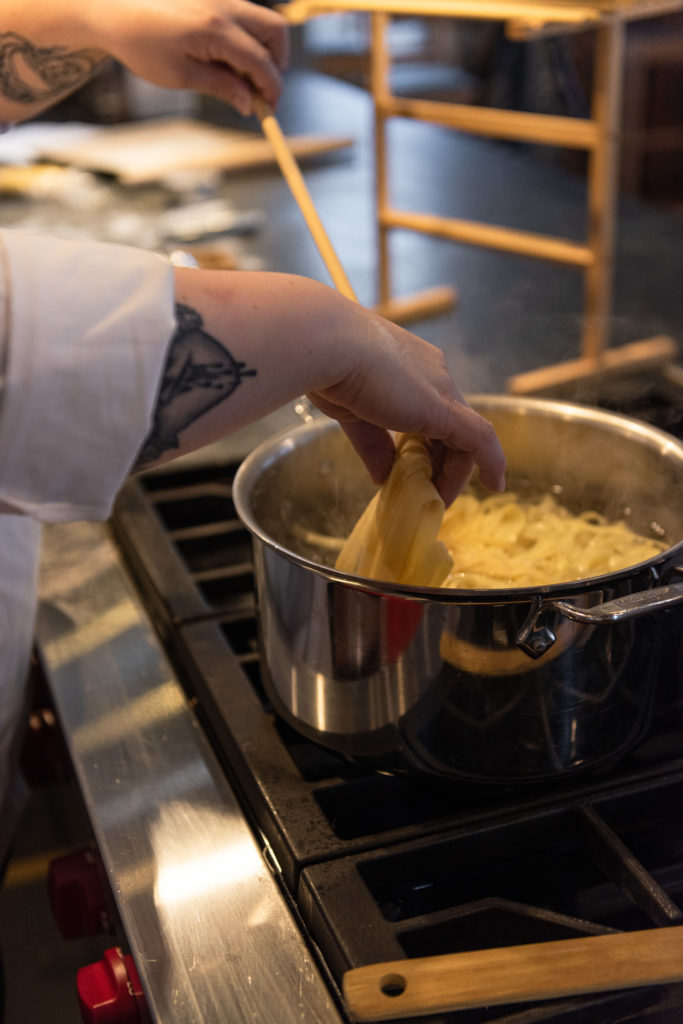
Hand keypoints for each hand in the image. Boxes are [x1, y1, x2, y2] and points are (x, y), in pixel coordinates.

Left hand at [100, 0, 288, 112]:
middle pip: (274, 31)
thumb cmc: (140, 43)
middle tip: (263, 90)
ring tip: (241, 76)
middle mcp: (223, 6)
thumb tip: (249, 103)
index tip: (270, 110)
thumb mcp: (179, 75)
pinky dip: (247, 38)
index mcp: (215, 29)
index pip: (261, 62)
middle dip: (276, 63)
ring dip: (262, 50)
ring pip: (261, 20)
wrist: (111, 7)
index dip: (271, 89)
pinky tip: (226, 58)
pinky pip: (244, 15)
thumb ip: (220, 86)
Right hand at [308, 308, 506, 505]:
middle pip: (450, 428)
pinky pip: (480, 440)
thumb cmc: (331, 369)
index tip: (417, 472)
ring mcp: (442, 389)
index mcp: (410, 367)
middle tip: (429, 496)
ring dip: (454, 473)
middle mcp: (433, 374)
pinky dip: (491, 462)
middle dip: (442, 465)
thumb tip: (382, 479)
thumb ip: (374, 446)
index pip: (430, 412)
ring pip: (465, 437)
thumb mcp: (354, 414)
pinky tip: (494, 484)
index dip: (428, 446)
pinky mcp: (445, 409)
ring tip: (439, 501)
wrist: (329, 345)